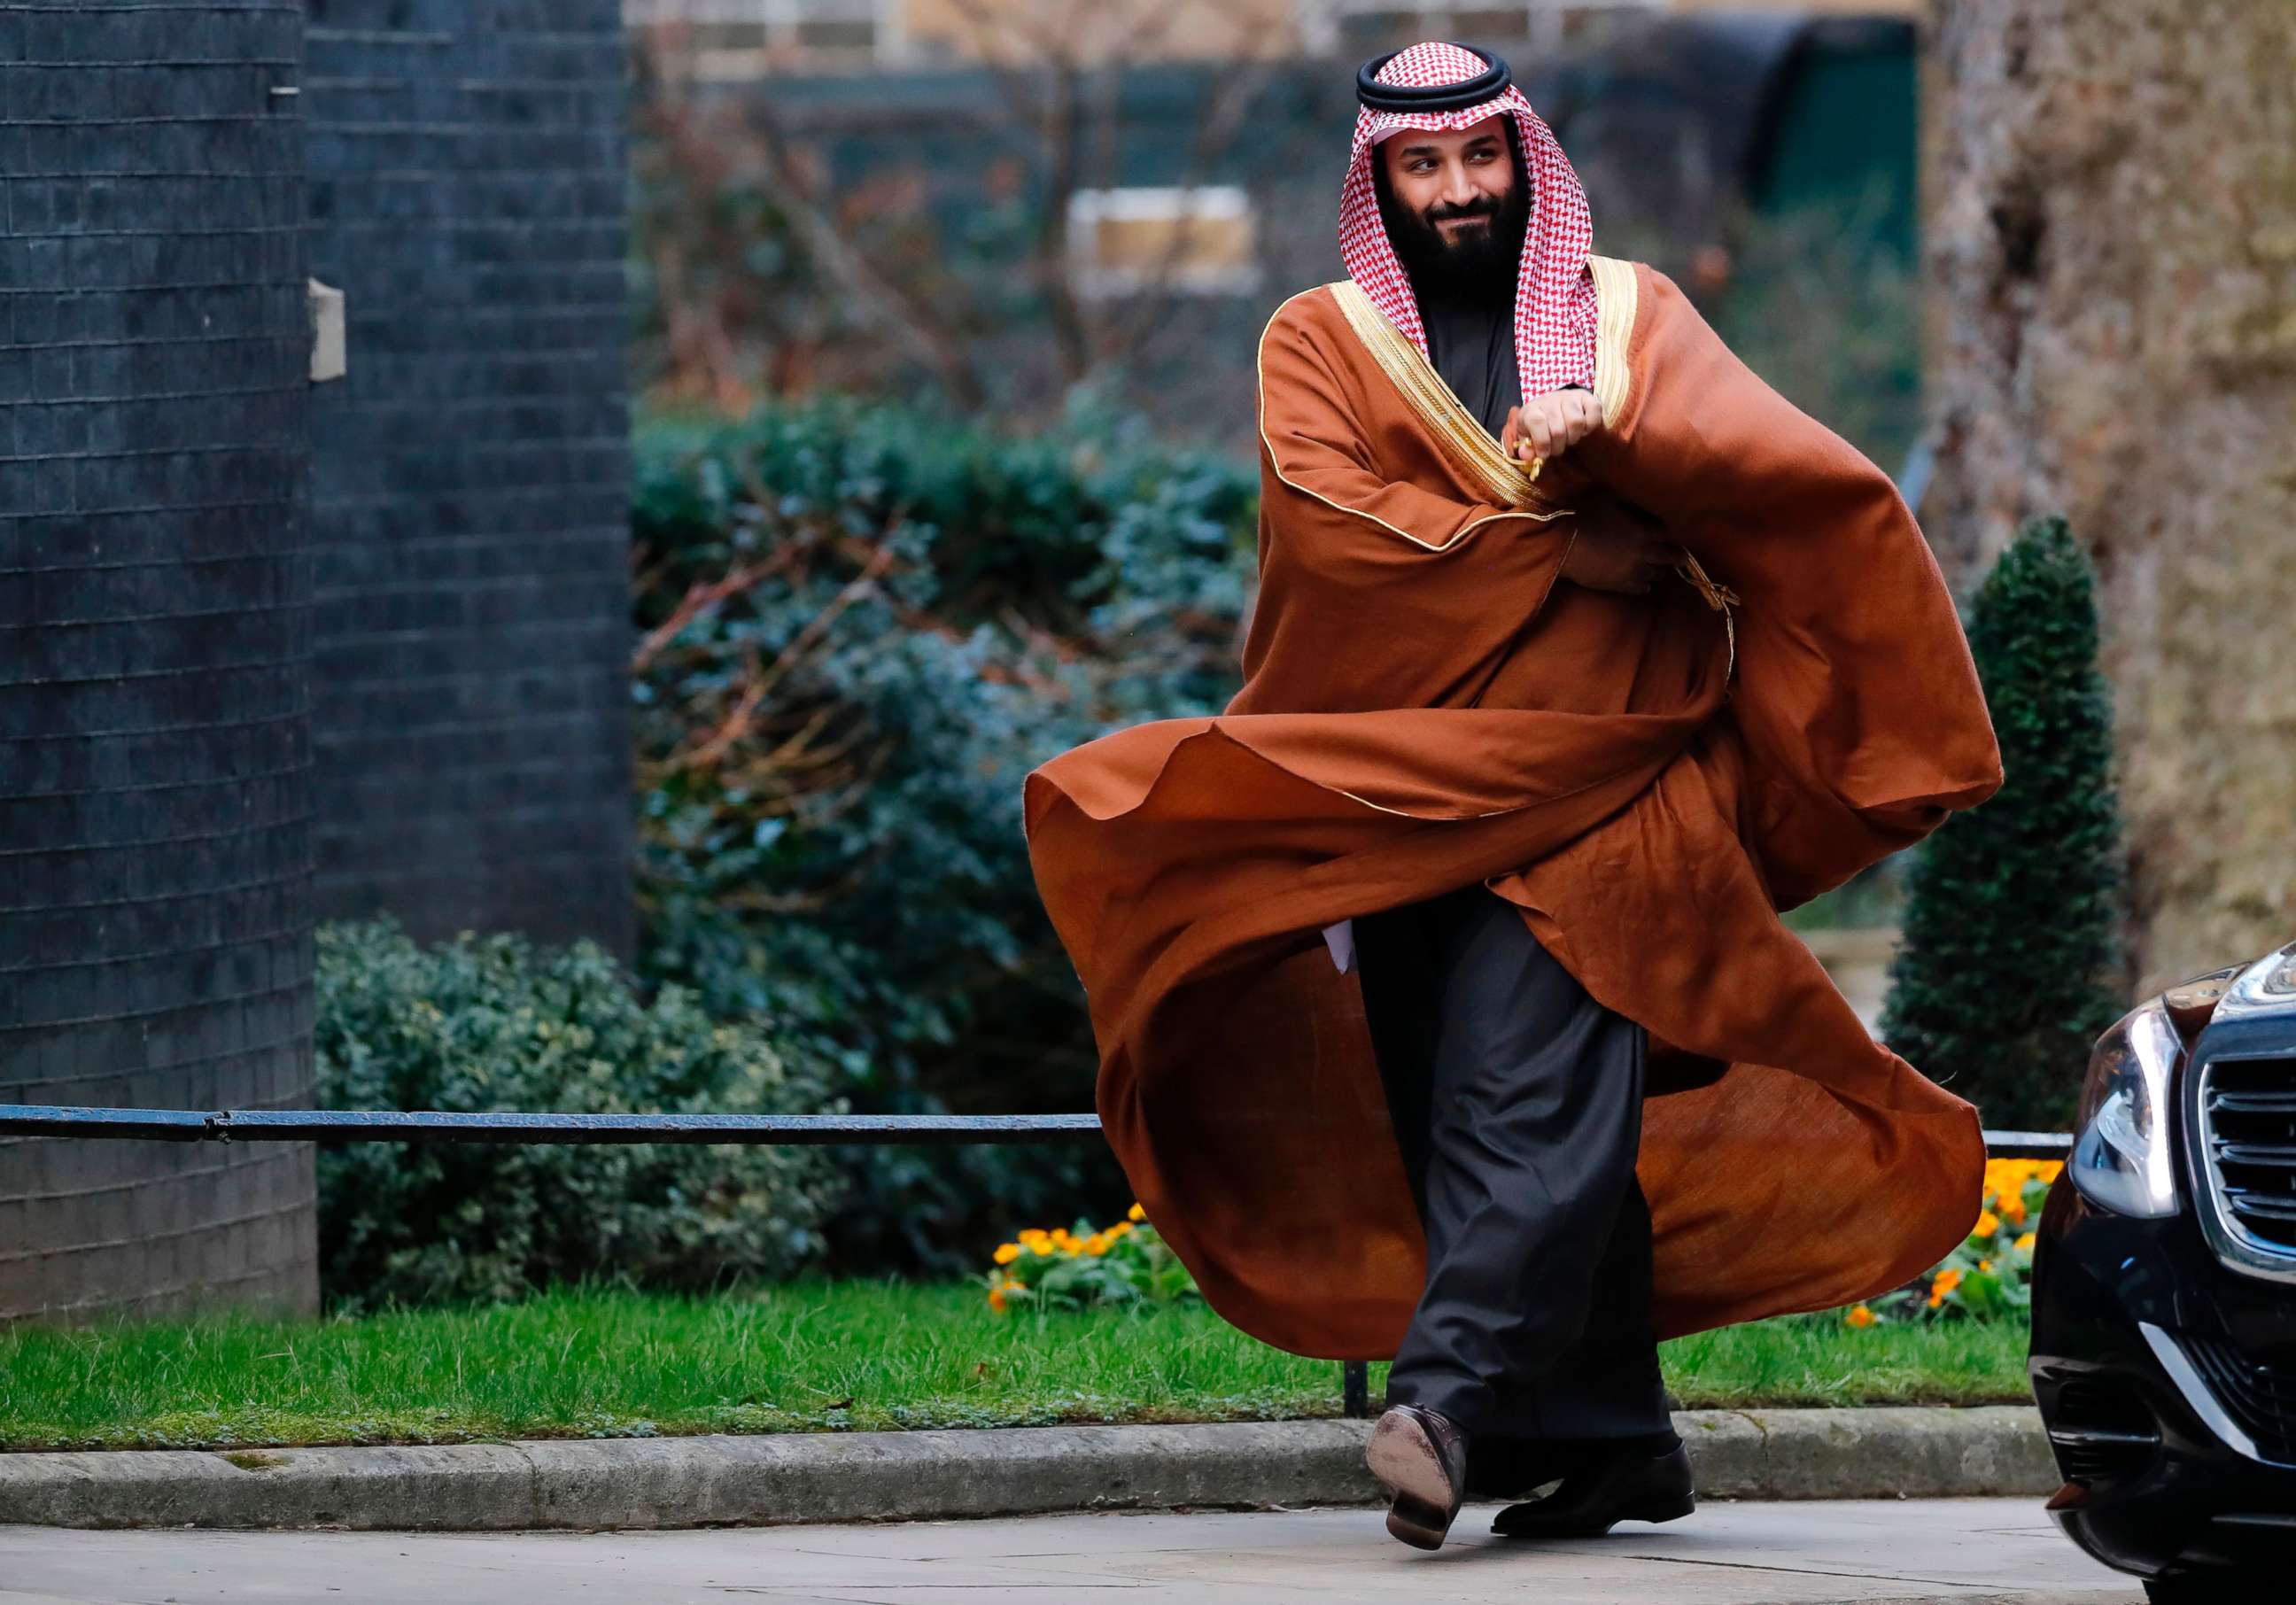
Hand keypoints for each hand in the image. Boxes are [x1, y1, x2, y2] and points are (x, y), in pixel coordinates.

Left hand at [1503, 388, 1602, 463]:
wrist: (1554, 411)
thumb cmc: (1540, 429)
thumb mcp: (1528, 440)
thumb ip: (1526, 450)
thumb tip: (1526, 455)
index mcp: (1531, 410)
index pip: (1537, 422)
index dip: (1542, 442)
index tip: (1544, 454)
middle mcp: (1550, 399)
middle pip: (1558, 429)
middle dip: (1558, 446)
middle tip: (1557, 448)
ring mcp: (1569, 396)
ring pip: (1576, 422)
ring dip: (1573, 437)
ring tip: (1568, 438)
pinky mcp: (1587, 396)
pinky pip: (1594, 410)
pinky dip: (1590, 425)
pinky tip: (1582, 430)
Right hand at [1560, 495, 1686, 594]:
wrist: (1565, 546)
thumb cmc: (1585, 518)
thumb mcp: (1609, 501)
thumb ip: (1629, 503)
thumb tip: (1640, 500)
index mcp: (1644, 531)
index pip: (1669, 534)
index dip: (1674, 534)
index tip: (1677, 534)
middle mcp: (1643, 553)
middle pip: (1670, 558)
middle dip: (1677, 557)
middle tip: (1681, 557)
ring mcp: (1632, 571)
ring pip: (1656, 575)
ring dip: (1659, 570)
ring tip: (1658, 568)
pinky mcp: (1619, 585)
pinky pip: (1640, 588)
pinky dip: (1644, 585)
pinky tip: (1644, 583)